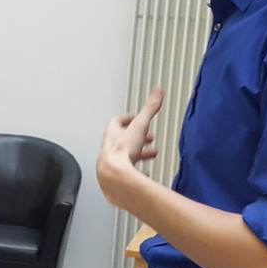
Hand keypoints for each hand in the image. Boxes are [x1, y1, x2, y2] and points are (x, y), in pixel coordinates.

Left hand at [97, 87, 163, 206]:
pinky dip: (135, 171)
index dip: (128, 119)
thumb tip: (157, 91)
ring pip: (123, 155)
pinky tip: (143, 175)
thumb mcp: (140, 126)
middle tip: (147, 138)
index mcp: (113, 134)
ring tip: (149, 155)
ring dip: (137, 153)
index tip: (137, 119)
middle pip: (121, 139)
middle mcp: (108, 147)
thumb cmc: (122, 153)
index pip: (117, 122)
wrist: (114, 176)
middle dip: (136, 138)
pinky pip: (125, 172)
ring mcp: (110, 162)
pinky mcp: (115, 176)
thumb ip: (150, 108)